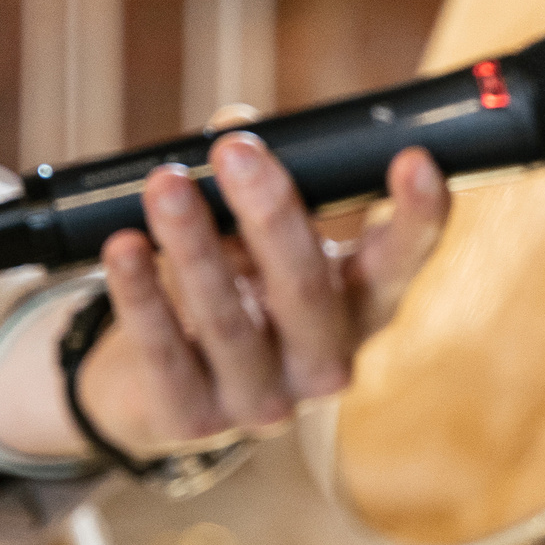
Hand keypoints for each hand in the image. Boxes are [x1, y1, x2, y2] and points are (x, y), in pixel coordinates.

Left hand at [0, 136, 451, 465]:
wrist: (158, 391)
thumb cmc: (230, 293)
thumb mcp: (251, 242)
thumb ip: (251, 187)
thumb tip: (233, 124)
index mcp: (358, 309)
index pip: (400, 264)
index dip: (418, 217)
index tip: (414, 160)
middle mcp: (326, 361)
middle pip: (308, 292)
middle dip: (271, 216)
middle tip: (239, 152)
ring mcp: (265, 402)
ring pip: (231, 322)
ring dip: (194, 246)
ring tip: (166, 183)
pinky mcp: (194, 420)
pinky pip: (166, 354)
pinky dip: (143, 295)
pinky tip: (125, 247)